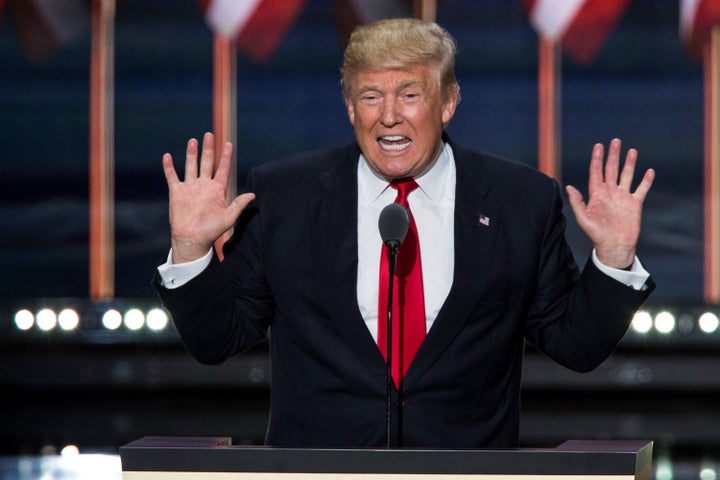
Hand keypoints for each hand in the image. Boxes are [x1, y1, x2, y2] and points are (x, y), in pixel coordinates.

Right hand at [163, 132, 255, 263]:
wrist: (192, 240)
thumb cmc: (211, 231)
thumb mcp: (228, 218)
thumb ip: (238, 205)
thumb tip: (253, 195)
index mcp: (217, 191)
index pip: (223, 170)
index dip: (226, 157)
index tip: (229, 144)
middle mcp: (204, 186)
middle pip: (207, 163)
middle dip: (209, 149)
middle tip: (210, 134)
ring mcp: (190, 188)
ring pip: (191, 166)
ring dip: (191, 154)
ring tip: (193, 140)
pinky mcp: (177, 193)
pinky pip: (172, 177)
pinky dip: (169, 167)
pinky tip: (168, 156)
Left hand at [565, 138, 654, 269]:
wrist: (614, 246)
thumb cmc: (596, 234)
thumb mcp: (583, 218)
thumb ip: (577, 202)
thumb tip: (568, 186)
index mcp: (596, 194)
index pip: (596, 172)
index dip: (597, 159)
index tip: (598, 146)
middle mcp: (610, 193)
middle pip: (612, 169)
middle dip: (613, 155)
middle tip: (615, 141)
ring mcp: (623, 197)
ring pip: (627, 175)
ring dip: (629, 163)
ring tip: (632, 151)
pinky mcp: (634, 204)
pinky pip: (641, 189)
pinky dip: (646, 181)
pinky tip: (649, 171)